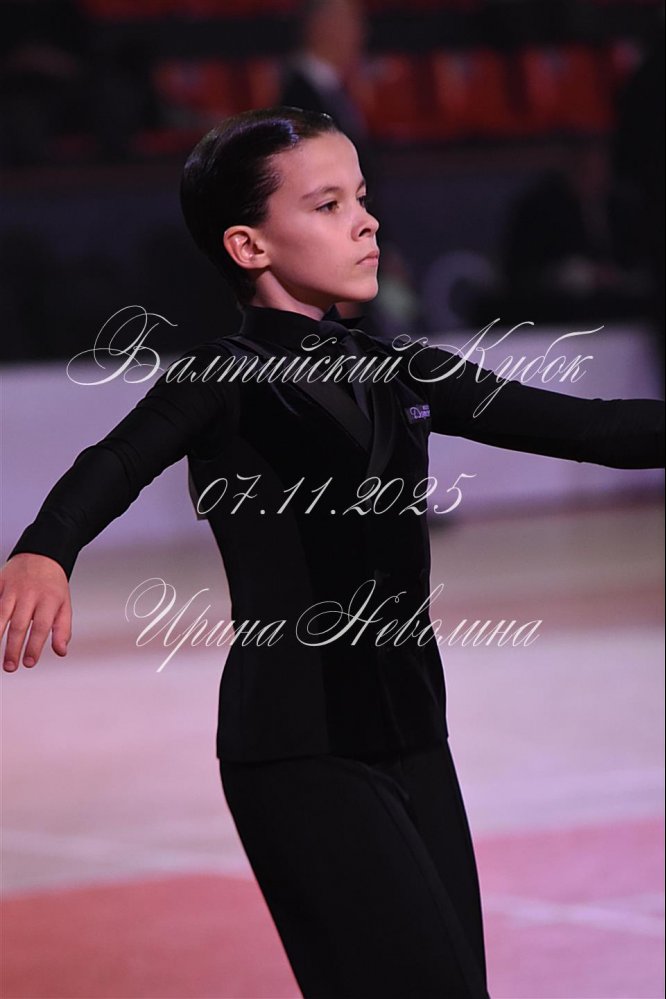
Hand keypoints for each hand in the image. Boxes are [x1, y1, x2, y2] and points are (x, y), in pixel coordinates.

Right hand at [0, 554, 71, 671]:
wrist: (41, 554)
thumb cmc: (53, 587)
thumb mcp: (64, 604)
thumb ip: (62, 629)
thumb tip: (61, 652)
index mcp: (49, 599)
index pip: (41, 626)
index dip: (34, 646)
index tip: (29, 664)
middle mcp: (30, 593)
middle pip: (19, 624)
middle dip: (13, 647)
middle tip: (10, 668)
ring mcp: (12, 587)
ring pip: (0, 613)